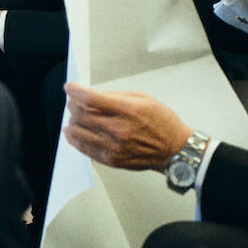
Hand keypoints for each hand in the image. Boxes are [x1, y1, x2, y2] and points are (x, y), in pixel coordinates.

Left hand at [63, 83, 192, 171]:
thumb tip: (93, 94)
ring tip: (74, 118)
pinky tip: (74, 133)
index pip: (89, 98)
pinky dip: (75, 139)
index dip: (74, 90)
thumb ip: (115, 95)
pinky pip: (84, 148)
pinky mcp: (112, 159)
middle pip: (80, 114)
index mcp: (127, 110)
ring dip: (72, 122)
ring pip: (78, 132)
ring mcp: (114, 146)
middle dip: (72, 105)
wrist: (177, 150)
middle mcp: (118, 129)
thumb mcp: (143, 98)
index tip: (70, 88)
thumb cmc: (163, 124)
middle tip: (73, 102)